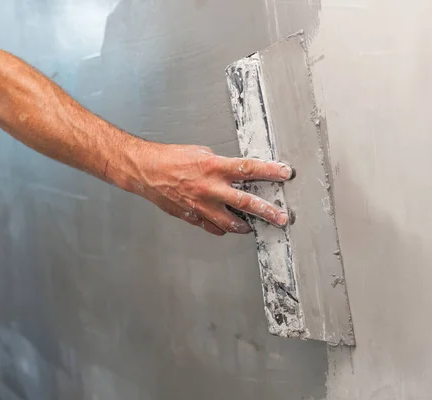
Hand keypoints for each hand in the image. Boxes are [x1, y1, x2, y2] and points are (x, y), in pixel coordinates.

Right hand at [123, 142, 293, 235]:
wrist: (145, 170)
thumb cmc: (170, 158)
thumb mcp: (201, 152)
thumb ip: (220, 165)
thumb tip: (234, 172)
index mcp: (213, 167)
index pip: (249, 168)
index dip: (270, 171)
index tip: (285, 173)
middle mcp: (209, 188)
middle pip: (245, 202)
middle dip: (267, 211)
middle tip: (281, 217)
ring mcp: (201, 205)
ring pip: (229, 223)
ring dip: (243, 226)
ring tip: (251, 226)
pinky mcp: (191, 216)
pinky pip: (211, 227)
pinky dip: (220, 227)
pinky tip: (224, 225)